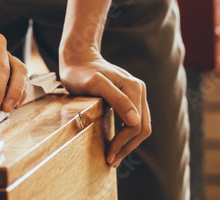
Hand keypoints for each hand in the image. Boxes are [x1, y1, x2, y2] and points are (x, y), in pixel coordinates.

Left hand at [58, 51, 149, 167]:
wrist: (78, 57)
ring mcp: (136, 94)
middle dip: (127, 147)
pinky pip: (134, 121)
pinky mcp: (130, 98)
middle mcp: (139, 90)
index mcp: (134, 88)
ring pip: (140, 126)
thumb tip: (135, 121)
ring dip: (129, 144)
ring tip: (114, 157)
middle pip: (142, 127)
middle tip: (111, 161)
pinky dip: (127, 135)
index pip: (135, 124)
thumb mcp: (94, 83)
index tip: (109, 155)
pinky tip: (117, 144)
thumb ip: (116, 99)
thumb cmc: (81, 71)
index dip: (123, 142)